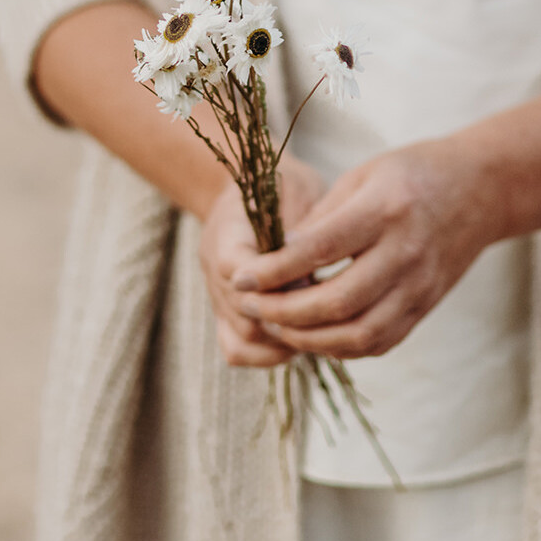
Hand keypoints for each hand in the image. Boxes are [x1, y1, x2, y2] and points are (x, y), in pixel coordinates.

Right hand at [199, 156, 325, 366]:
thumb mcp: (298, 191)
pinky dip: (269, 353)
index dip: (272, 281)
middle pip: (243, 315)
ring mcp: (217, 297)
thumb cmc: (284, 187)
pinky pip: (237, 350)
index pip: (234, 266)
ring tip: (320, 328)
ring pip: (242, 341)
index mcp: (225, 231)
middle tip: (327, 311)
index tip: (311, 277)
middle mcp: (213, 271)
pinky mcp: (227, 315)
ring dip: (284, 341)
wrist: (253, 189)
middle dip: (288, 318)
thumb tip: (309, 280)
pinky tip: (301, 338)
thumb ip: (301, 232)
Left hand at [231, 140, 498, 359]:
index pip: (318, 250)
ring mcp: (420, 287)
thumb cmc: (412, 173)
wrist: (483, 189)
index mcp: (385, 211)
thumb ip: (321, 217)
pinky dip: (338, 347)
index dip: (272, 270)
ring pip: (358, 335)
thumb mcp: (362, 175)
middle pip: (337, 302)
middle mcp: (406, 254)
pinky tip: (310, 335)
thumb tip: (276, 257)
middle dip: (284, 312)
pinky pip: (378, 343)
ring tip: (275, 325)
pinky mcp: (425, 308)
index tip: (239, 278)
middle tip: (250, 306)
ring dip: (308, 339)